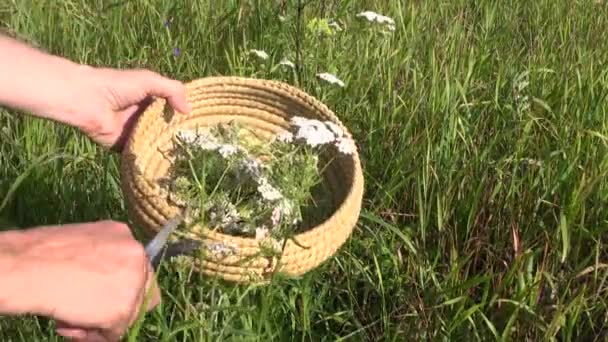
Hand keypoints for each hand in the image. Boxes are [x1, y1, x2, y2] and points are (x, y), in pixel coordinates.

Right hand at [3, 221, 159, 340]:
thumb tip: (105, 281)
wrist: (27, 267)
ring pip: (129, 313)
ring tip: (70, 319)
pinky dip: (94, 335)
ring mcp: (133, 281)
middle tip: (86, 312)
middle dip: (116, 305)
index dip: (119, 287)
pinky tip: (69, 324)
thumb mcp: (83, 244)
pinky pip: (116, 332)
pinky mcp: (123, 308)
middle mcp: (135, 253)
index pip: (137, 267)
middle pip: (142, 290)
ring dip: (101, 322)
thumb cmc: (41, 254)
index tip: (100, 295)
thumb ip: (102, 260)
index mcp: (123, 234)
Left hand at [73, 66, 191, 149]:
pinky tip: (171, 162)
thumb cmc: (117, 86)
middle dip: (179, 133)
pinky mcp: (126, 147)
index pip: (172, 107)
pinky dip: (153, 157)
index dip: (184, 113)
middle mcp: (143, 115)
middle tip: (198, 142)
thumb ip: (173, 90)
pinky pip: (143, 153)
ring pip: (157, 141)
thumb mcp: (149, 80)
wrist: (87, 102)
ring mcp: (135, 132)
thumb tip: (189, 110)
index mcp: (149, 98)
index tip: (201, 122)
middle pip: (167, 126)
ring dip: (169, 146)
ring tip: (189, 155)